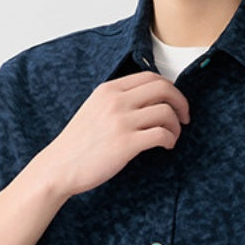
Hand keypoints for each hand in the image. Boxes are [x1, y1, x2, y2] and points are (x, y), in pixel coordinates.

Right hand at [40, 71, 190, 198]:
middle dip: (181, 103)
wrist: (59, 167)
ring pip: (166, 112)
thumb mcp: (94, 109)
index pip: (150, 76)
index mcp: (109, 90)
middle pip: (164, 89)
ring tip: (173, 137)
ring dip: (176, 126)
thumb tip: (148, 101)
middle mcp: (116, 101)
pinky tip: (166, 146)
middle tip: (185, 118)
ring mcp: (121, 122)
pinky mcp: (126, 144)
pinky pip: (161, 134)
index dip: (170, 89)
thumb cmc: (78, 144)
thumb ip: (117, 101)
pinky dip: (170, 140)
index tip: (175, 103)